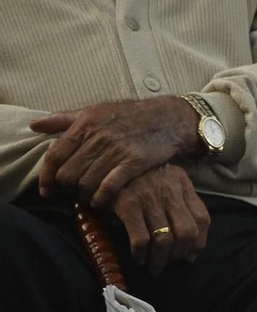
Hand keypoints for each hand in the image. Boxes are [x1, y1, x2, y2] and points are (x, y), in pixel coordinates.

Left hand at [31, 97, 196, 204]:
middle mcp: (97, 137)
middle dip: (66, 189)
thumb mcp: (94, 111)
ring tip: (86, 198)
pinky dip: (101, 198)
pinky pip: (109, 186)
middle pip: (68, 173)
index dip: (46, 176)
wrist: (167, 118)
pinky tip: (100, 201)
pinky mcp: (134, 162)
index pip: (54, 156)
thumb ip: (63, 119)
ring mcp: (116, 150)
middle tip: (70, 194)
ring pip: (86, 182)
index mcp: (84, 124)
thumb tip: (34, 125)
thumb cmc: (128, 115)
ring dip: (83, 196)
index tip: (46, 189)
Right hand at [108, 164, 210, 274]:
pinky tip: (139, 258)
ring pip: (164, 239)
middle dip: (181, 253)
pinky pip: (140, 239)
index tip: (190, 254)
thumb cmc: (138, 175)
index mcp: (183, 184)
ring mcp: (149, 198)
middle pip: (187, 232)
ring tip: (155, 267)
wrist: (109, 158)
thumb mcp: (166, 180)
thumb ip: (180, 202)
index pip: (202, 218)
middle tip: (171, 263)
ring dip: (161, 259)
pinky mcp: (128, 205)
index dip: (199, 241)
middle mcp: (170, 191)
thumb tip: (189, 243)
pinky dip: (141, 254)